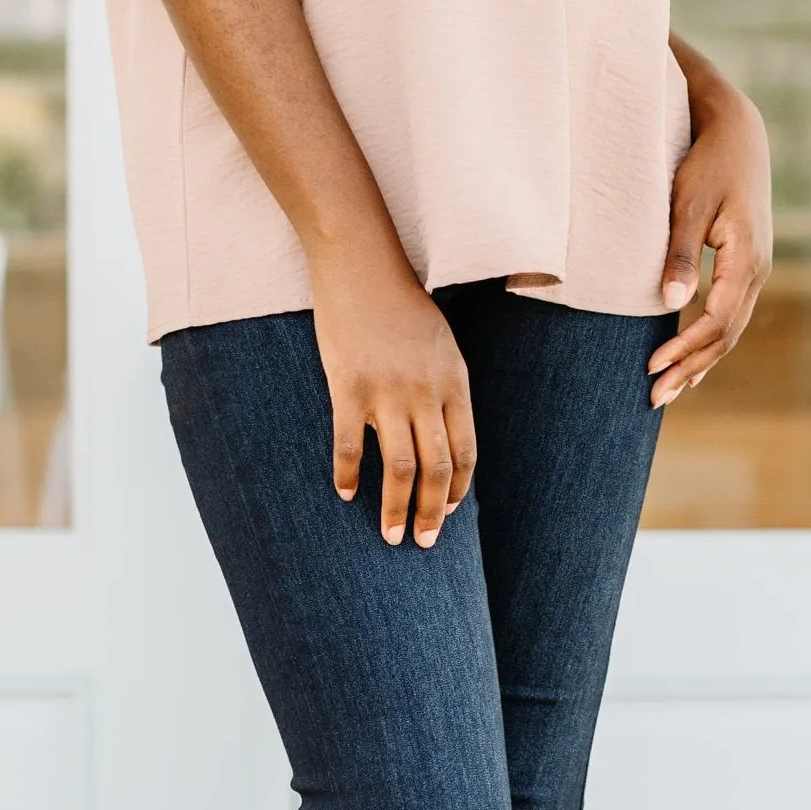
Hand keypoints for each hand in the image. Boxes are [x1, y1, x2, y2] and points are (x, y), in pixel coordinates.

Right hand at [310, 243, 476, 546]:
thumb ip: (445, 389)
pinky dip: (347, 475)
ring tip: (389, 536)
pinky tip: (345, 494)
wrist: (363, 267)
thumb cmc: (402, 306)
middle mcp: (425, 393)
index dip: (457, 489)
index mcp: (454, 383)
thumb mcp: (442, 345)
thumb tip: (442, 434)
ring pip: (398, 467)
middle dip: (430, 512)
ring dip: (395, 508)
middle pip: (435, 468)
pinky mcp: (348, 389)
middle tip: (423, 542)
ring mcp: (387, 393)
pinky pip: (348, 446)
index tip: (446, 512)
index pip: (465, 452)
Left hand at [648, 60, 772, 408]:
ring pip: (732, 330)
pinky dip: (712, 343)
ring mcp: (757, 269)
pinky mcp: (748, 265)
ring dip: (701, 362)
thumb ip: (680, 253)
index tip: (651, 366)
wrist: (738, 134)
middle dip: (690, 368)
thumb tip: (671, 303)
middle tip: (653, 397)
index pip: (716, 320)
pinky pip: (733, 315)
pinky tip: (694, 362)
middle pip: (726, 335)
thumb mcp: (688, 204)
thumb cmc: (707, 164)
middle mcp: (758, 270)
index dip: (684, 348)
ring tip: (670, 390)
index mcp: (746, 259)